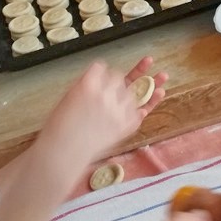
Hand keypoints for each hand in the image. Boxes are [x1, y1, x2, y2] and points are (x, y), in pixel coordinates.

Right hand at [38, 58, 167, 166]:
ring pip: (135, 92)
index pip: (103, 68)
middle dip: (124, 77)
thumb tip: (98, 78)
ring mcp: (117, 111)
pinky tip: (160, 93)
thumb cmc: (58, 126)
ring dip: (145, 86)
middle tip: (141, 67)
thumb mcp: (68, 97)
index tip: (104, 74)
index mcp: (88, 84)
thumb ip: (86, 85)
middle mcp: (105, 94)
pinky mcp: (125, 127)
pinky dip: (149, 105)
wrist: (62, 153)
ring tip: (163, 76)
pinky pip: (140, 112)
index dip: (104, 71)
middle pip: (121, 78)